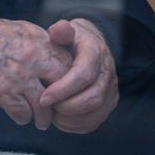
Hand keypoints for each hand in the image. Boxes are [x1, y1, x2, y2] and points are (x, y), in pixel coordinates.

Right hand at [0, 10, 72, 129]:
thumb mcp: (15, 28)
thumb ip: (36, 41)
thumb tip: (51, 55)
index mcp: (37, 39)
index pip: (68, 63)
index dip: (67, 78)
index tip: (62, 87)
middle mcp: (33, 56)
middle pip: (62, 85)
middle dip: (61, 100)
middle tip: (56, 108)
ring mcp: (20, 75)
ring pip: (44, 106)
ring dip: (42, 117)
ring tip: (40, 121)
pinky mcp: (4, 92)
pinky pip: (23, 114)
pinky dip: (21, 118)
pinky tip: (18, 115)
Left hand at [39, 19, 118, 133]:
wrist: (87, 47)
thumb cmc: (69, 42)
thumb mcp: (64, 32)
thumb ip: (60, 31)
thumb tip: (61, 29)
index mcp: (96, 52)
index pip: (84, 75)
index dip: (63, 89)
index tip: (43, 98)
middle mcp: (108, 73)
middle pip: (92, 98)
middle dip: (66, 107)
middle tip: (45, 106)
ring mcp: (111, 90)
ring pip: (94, 114)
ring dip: (70, 118)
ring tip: (50, 113)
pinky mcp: (108, 104)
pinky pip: (94, 123)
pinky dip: (74, 126)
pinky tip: (59, 118)